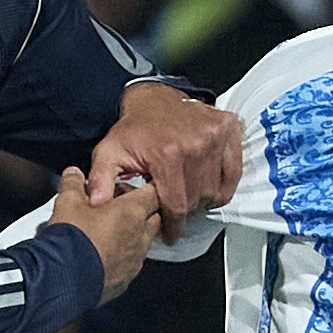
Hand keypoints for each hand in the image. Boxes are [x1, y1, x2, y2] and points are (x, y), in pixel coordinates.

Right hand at [50, 162, 161, 296]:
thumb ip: (74, 184)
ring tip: (112, 233)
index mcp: (131, 211)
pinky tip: (106, 256)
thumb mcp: (67, 202)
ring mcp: (135, 260)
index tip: (135, 186)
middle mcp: (139, 236)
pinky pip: (132, 264)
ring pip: (145, 242)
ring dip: (134, 236)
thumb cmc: (72, 239)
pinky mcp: (126, 279)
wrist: (65, 278)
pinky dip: (124, 258)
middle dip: (142, 211)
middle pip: (154, 218)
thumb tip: (74, 175)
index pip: (153, 193)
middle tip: (121, 208)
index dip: (144, 187)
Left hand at [89, 80, 240, 217]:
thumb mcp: (109, 152)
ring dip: (205, 200)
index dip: (174, 225)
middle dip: (187, 212)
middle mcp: (195, 145)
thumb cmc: (134, 128)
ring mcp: (214, 136)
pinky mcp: (227, 130)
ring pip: (216, 189)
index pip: (177, 205)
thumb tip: (98, 203)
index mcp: (167, 154)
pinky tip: (211, 189)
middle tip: (178, 214)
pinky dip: (225, 185)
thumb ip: (100, 179)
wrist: (153, 97)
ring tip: (191, 199)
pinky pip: (234, 171)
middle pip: (198, 199)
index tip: (171, 234)